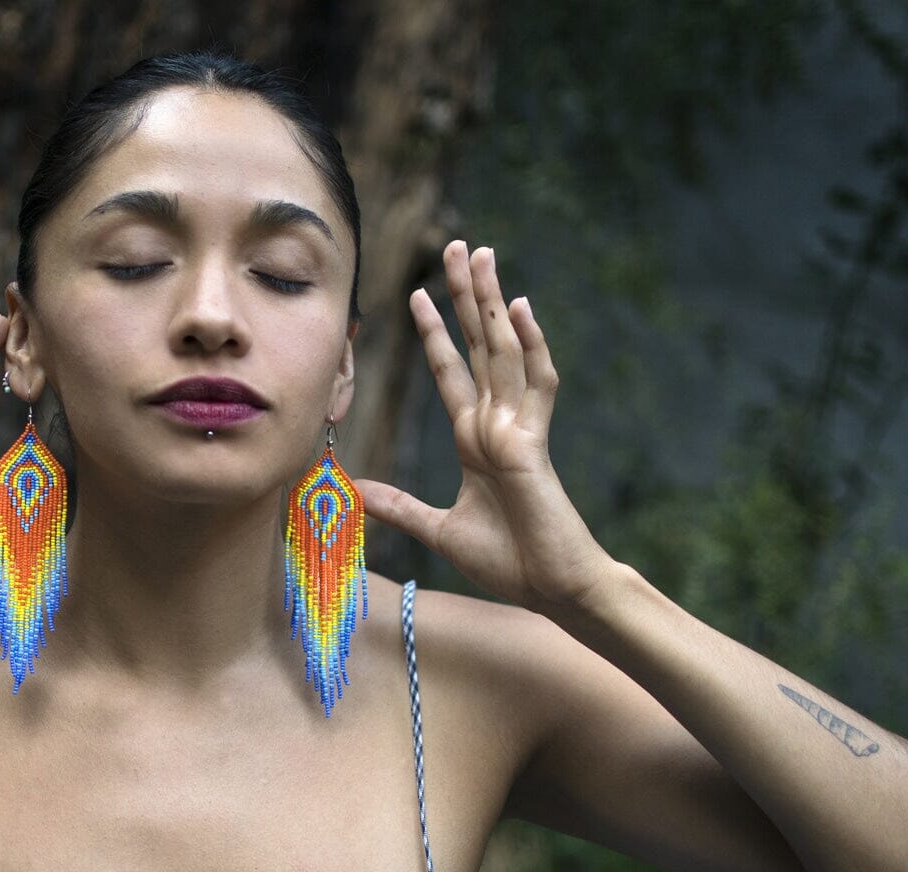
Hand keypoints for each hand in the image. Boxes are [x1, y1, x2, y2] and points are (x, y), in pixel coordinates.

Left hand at [354, 241, 618, 613]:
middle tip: (458, 246)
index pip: (451, 372)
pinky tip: (519, 308)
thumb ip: (400, 507)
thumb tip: (356, 492)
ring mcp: (517, 428)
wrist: (551, 589)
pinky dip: (531, 345)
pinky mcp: (534, 443)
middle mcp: (496, 423)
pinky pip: (535, 384)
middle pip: (479, 345)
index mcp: (475, 438)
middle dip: (467, 297)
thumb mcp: (439, 530)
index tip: (416, 295)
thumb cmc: (508, 562)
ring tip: (482, 255)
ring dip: (492, 301)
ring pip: (504, 350)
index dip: (435, 333)